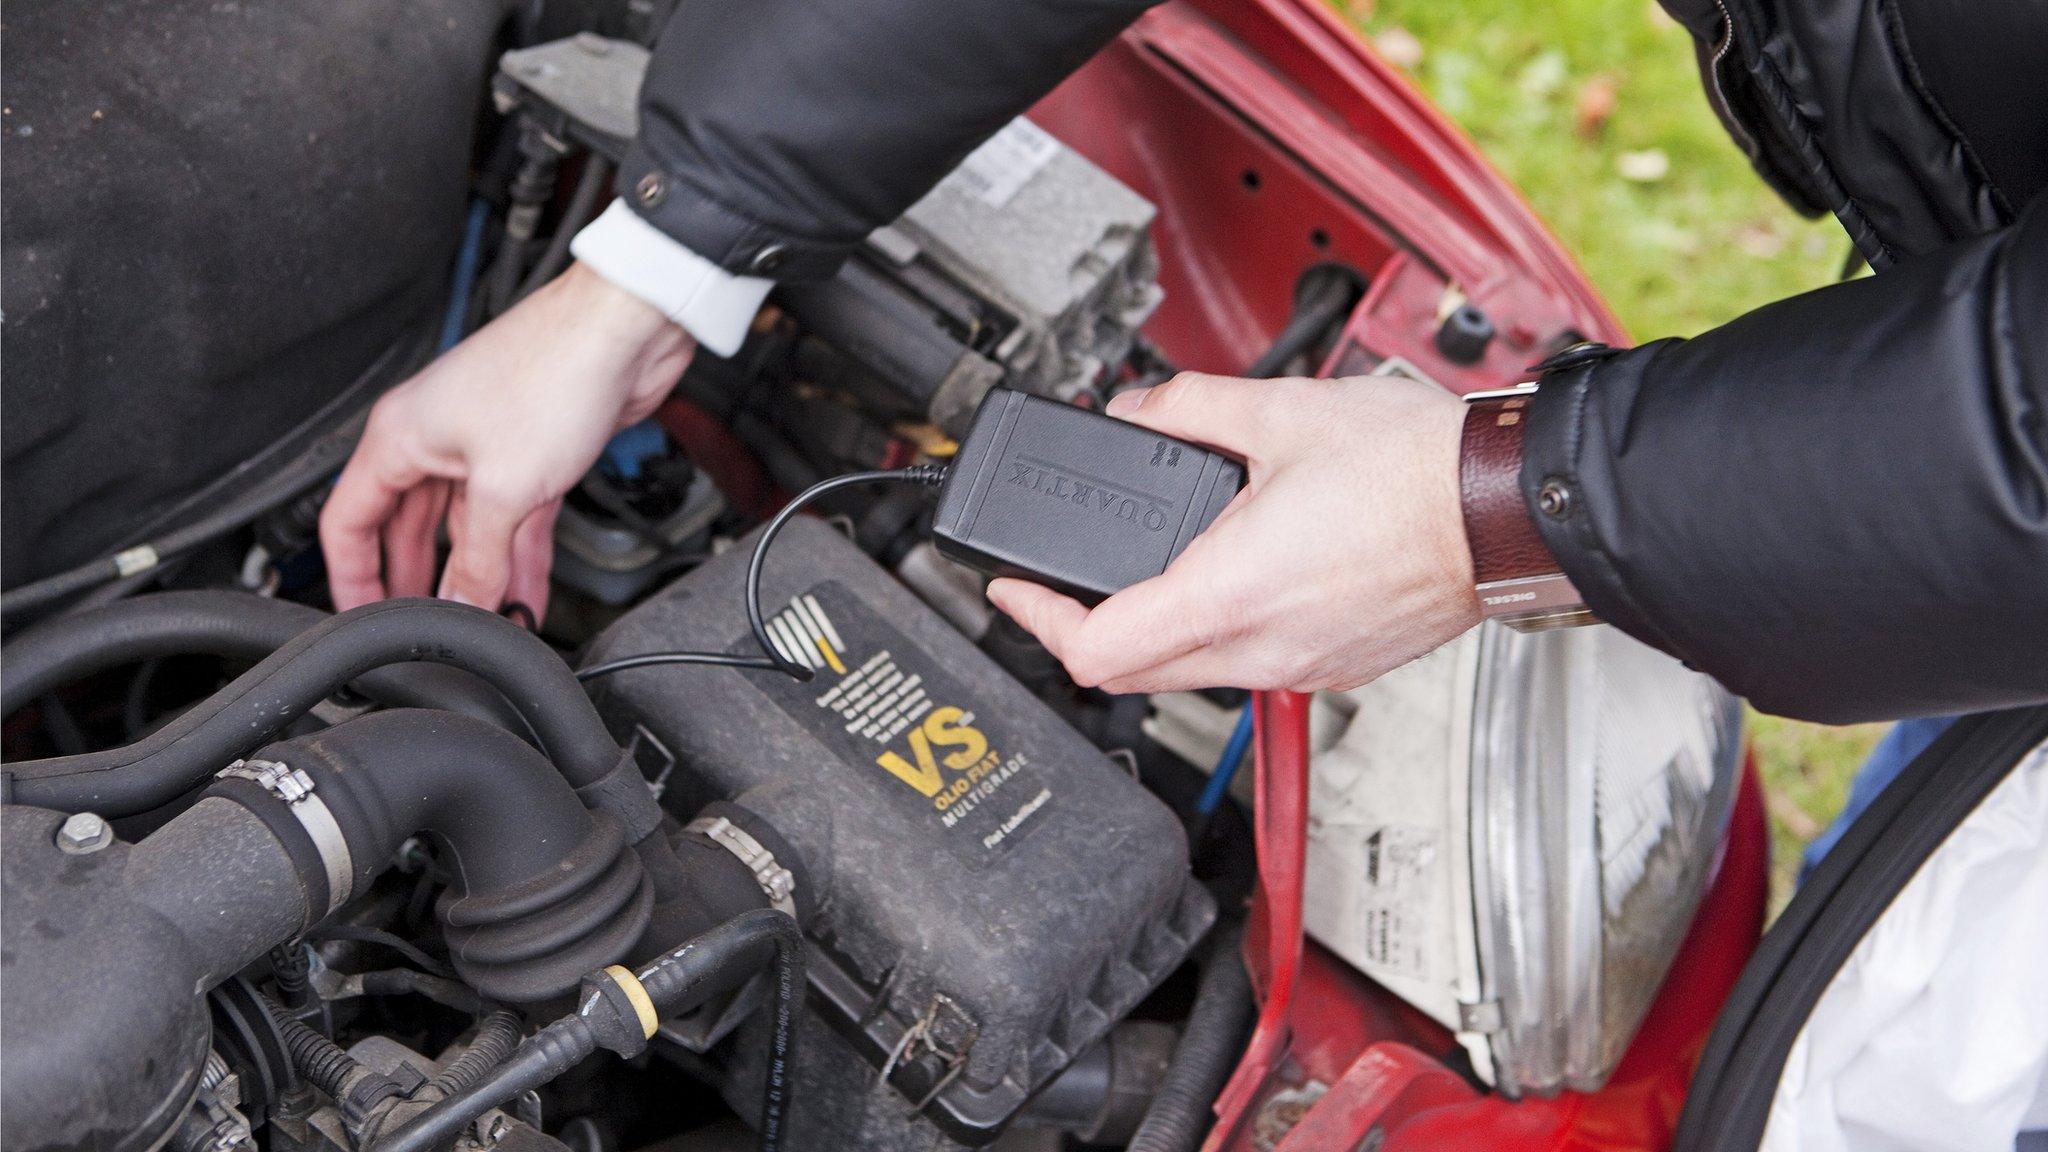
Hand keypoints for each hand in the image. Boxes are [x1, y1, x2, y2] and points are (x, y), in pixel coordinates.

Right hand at [321, 262, 694, 618]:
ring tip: (484, 625)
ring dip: (475, 577)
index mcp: (400, 438)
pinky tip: (526, 595)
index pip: (347, 522)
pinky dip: (517, 558)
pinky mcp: (531, 453)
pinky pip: (511, 520)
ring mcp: (483, 446)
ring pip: (463, 529)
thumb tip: (461, 605)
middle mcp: (434, 439)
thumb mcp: (505, 486)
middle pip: (405, 530)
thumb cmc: (554, 370)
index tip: (363, 621)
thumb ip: (477, 557)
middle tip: (426, 632)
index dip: (350, 578)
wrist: (624, 331)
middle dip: (416, 584)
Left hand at [985, 373, 1480, 693]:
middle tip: (1060, 583)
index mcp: (1229, 593)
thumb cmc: (1417, 471)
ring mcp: (1301, 668)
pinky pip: (1247, 668)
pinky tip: (1226, 581)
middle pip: (1130, 674)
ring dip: (1149, 634)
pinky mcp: (1335, 667)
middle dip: (1082, 628)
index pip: (1093, 649)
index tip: (1012, 587)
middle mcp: (1261, 650)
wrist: (1507, 508)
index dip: (1035, 619)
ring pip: (1188, 675)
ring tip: (1141, 573)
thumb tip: (1139, 409)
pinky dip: (1214, 635)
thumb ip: (1187, 407)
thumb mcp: (1280, 411)